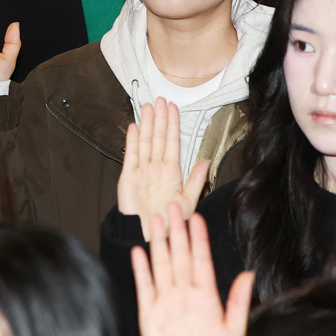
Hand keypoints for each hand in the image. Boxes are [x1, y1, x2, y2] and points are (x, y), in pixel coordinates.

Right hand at [119, 97, 209, 238]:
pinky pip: (131, 155)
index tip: (174, 109)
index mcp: (172, 172)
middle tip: (161, 100)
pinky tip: (135, 127)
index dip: (173, 125)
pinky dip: (132, 140)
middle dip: (160, 118)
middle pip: (159, 137)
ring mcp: (142, 171)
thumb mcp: (188, 201)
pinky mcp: (128, 177)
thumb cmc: (168, 221)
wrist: (147, 235)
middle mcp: (156, 168)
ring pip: (146, 142)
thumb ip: (197, 180)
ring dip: (147, 124)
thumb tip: (207, 161)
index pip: (173, 142)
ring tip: (148, 107)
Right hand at [132, 205, 252, 335]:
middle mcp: (185, 294)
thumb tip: (248, 274)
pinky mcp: (149, 314)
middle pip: (180, 255)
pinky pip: (145, 286)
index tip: (197, 217)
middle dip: (177, 230)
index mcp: (206, 296)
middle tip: (173, 205)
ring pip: (162, 264)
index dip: (199, 238)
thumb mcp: (234, 331)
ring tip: (156, 220)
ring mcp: (166, 302)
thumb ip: (237, 301)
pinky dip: (141, 269)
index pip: (201, 259)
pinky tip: (139, 252)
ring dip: (158, 242)